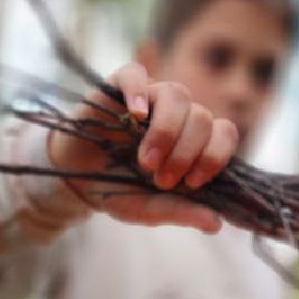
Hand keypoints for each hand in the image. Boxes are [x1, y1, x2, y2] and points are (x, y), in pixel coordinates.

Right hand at [46, 62, 236, 232]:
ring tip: (146, 161)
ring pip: (176, 94)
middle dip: (186, 152)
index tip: (193, 182)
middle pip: (202, 116)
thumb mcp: (149, 208)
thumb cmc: (118, 190)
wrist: (75, 180)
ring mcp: (149, 98)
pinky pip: (135, 74)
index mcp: (193, 140)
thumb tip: (216, 224)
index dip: (215, 155)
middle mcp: (177, 115)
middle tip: (161, 179)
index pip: (224, 132)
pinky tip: (136, 115)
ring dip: (167, 131)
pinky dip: (138, 91)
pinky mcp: (118, 88)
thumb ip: (181, 211)